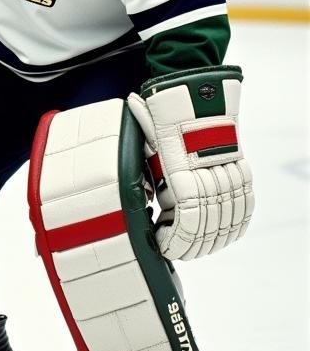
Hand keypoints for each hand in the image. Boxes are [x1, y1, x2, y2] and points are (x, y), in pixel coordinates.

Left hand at [127, 65, 252, 259]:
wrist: (195, 100)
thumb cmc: (163, 122)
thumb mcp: (142, 145)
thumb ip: (132, 166)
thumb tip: (107, 182)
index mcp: (180, 174)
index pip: (187, 222)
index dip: (176, 241)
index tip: (163, 244)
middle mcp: (207, 177)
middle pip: (206, 228)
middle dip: (190, 247)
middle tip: (176, 250)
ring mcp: (228, 177)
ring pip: (226, 223)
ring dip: (211, 242)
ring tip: (195, 248)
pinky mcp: (243, 176)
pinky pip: (244, 210)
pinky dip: (234, 228)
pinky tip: (222, 238)